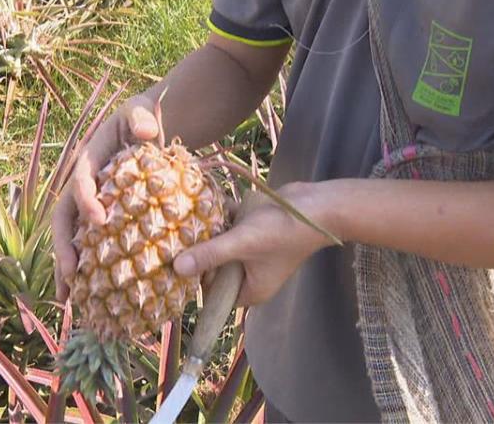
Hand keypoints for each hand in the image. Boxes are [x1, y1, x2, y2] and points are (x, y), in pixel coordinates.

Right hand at [50, 94, 159, 300]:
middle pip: (64, 219)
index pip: (81, 181)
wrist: (144, 129)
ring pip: (70, 238)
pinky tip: (87, 295)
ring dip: (66, 267)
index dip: (86, 199)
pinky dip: (85, 268)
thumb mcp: (141, 111)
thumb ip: (141, 117)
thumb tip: (147, 133)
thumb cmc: (142, 120)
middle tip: (71, 274)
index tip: (100, 219)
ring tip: (68, 298)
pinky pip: (88, 244)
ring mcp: (88, 203)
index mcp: (89, 159)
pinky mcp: (100, 217)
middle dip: (64, 247)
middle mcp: (81, 184)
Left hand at [173, 182, 333, 306]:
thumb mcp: (241, 243)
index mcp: (250, 290)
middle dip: (200, 251)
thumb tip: (176, 268)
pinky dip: (221, 217)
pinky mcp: (255, 231)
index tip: (177, 258)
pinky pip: (231, 228)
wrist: (318, 205)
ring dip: (208, 232)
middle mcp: (251, 275)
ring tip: (185, 217)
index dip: (196, 277)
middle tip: (178, 235)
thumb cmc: (282, 231)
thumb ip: (209, 255)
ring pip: (221, 246)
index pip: (213, 292)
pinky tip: (203, 201)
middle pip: (215, 268)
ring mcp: (254, 253)